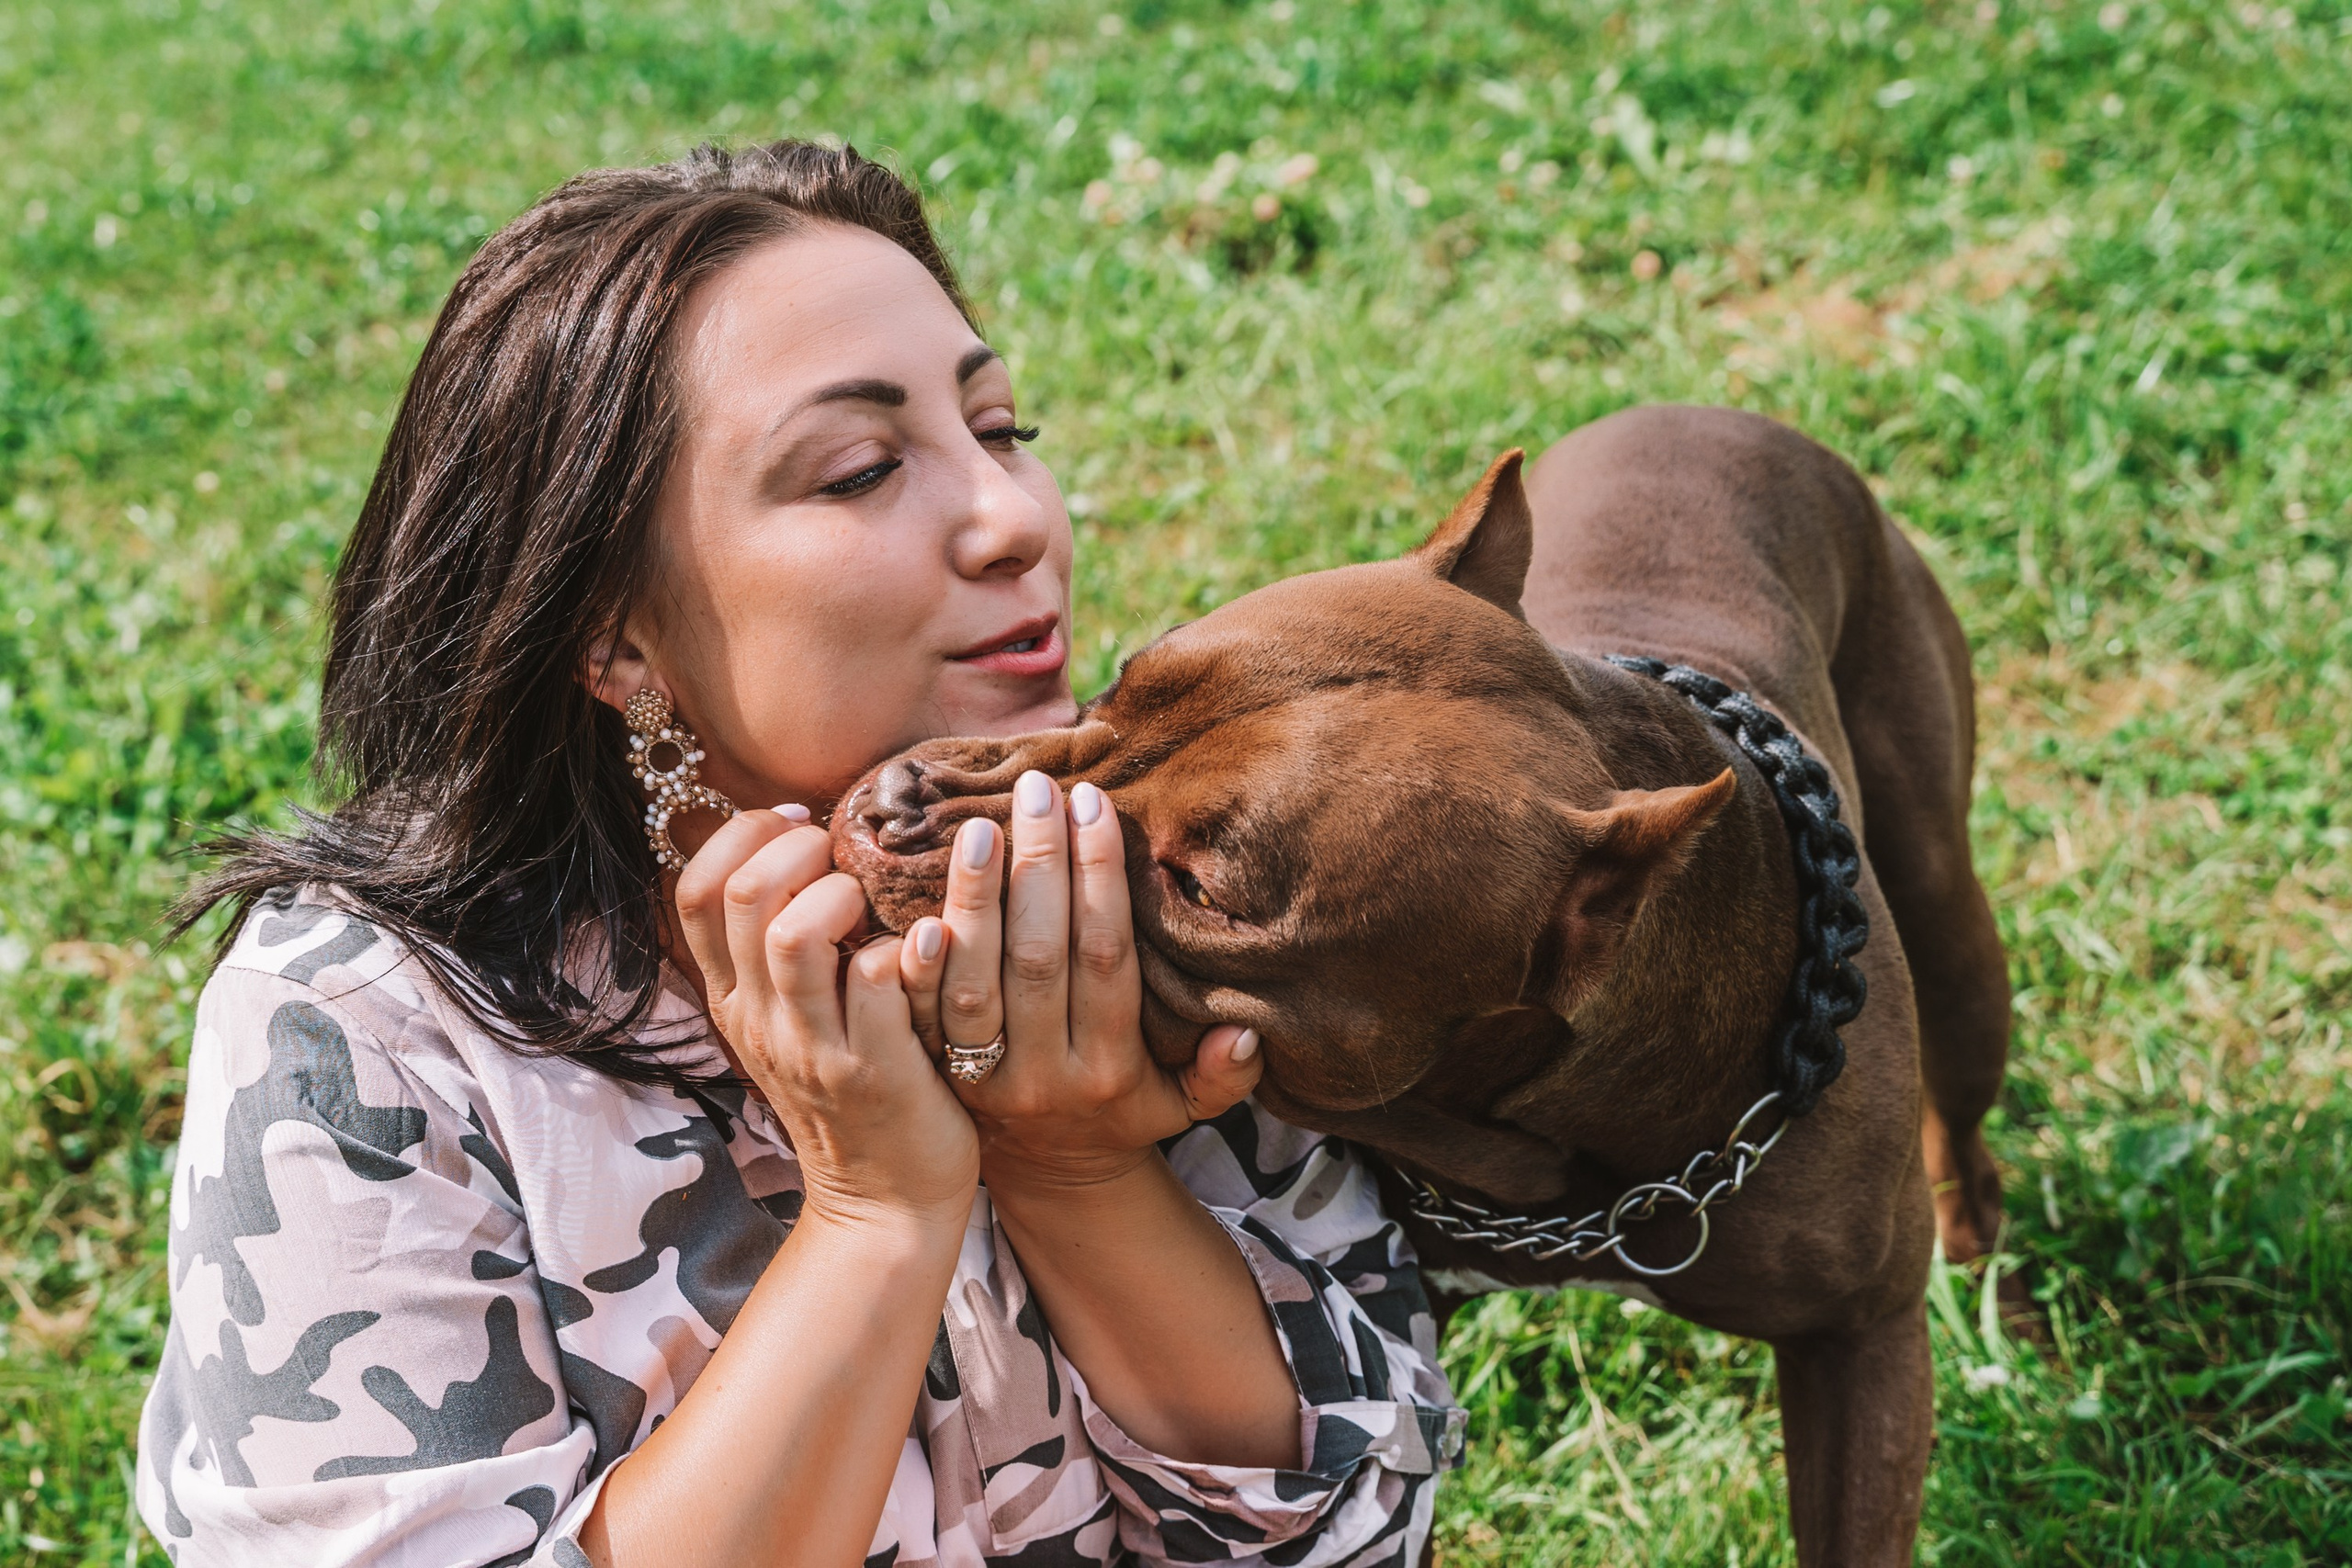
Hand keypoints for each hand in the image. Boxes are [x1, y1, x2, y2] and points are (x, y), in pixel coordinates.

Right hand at [672, 810, 978, 1226]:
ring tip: (874, 900)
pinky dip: (905, 945)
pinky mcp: (875, 1070)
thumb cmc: (853, 1092)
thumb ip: (783, 948)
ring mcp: (813, 1047)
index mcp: (734, 999)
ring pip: (794, 935)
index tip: (799, 824)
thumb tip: (798, 845)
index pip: (693, 891)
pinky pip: (876, 980)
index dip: (741, 836)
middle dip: (796, 848)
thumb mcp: (793, 1021)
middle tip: (843, 853)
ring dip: (842, 893)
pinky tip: (927, 941)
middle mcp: (761, 1019)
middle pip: (740, 896)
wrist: (884, 1205)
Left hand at [899, 771, 1261, 1190]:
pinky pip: (917, 1011)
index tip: (1093, 807)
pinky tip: (920, 900)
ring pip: (974, 978)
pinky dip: (917, 959)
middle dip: (1041, 866)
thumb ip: (1220, 1074)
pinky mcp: (932, 1073)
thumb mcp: (1183, 1105)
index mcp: (1108, 1068)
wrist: (1049, 1175)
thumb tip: (1247, 1031)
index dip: (1100, 879)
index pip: (1105, 957)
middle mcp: (1044, 1073)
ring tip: (983, 824)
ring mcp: (982, 1076)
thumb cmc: (1121, 1112)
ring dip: (976, 897)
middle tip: (1040, 791)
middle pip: (1039, 957)